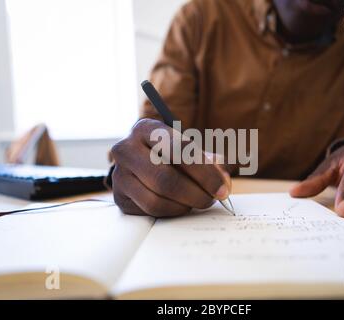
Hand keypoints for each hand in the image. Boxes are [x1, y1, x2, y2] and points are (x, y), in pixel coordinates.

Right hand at [110, 119, 230, 216]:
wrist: (138, 160)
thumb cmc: (169, 153)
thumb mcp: (187, 147)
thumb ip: (210, 161)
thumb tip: (224, 182)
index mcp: (146, 129)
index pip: (179, 150)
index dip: (205, 172)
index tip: (223, 188)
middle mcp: (126, 149)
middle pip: (165, 179)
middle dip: (196, 194)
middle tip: (212, 200)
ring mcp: (119, 175)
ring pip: (156, 200)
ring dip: (184, 206)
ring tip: (197, 201)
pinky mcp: (119, 197)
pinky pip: (150, 212)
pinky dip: (172, 212)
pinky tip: (181, 205)